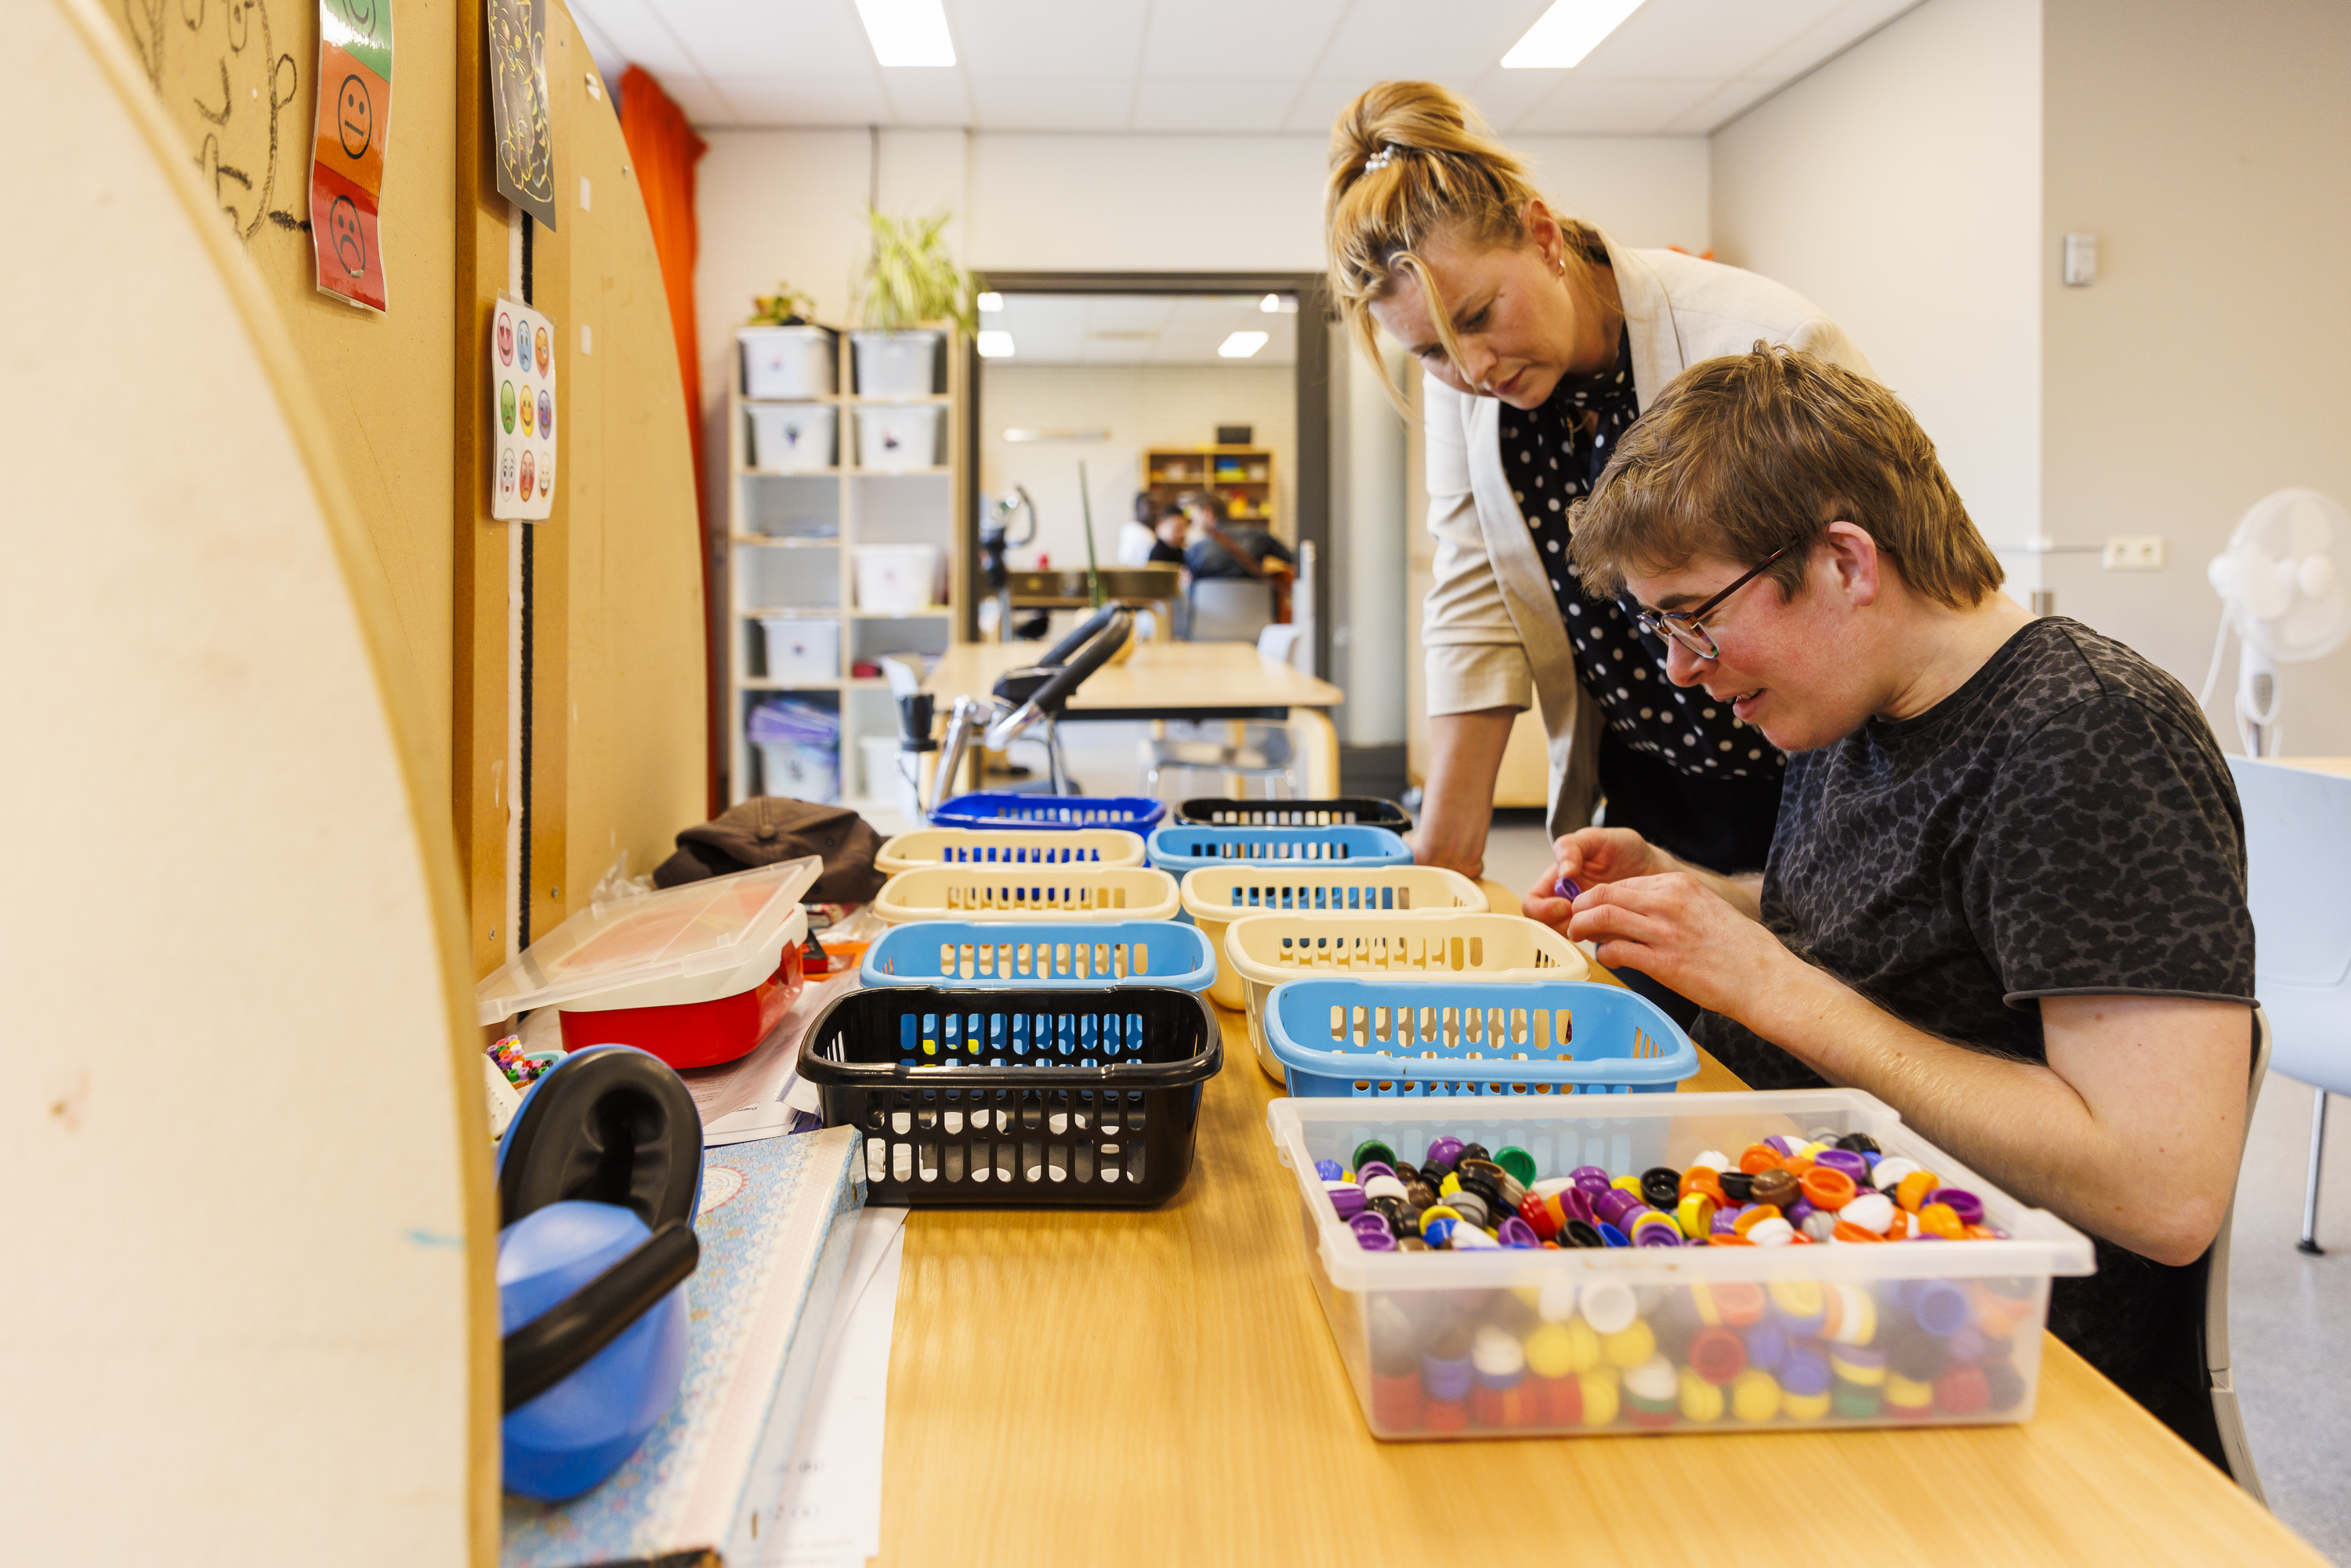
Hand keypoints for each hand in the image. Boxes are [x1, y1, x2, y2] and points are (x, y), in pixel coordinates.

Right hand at [1521, 828, 1668, 927]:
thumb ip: (1572, 847)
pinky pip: (1596, 942)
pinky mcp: (1604, 930)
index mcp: (1557, 881)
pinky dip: (1606, 935)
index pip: (1532, 904)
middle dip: (1565, 924)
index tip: (1564, 905)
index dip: (1542, 909)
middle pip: (1547, 927)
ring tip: (1610, 914)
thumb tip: (1563, 871)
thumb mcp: (1597, 838)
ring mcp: (1585, 918)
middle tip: (1588, 915)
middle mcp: (1567, 902)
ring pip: (1571, 937)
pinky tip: (1622, 921)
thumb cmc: (1625, 849)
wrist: (1656, 866)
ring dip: (1588, 930)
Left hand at [1565, 872, 1794, 1017]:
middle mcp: (1669, 903)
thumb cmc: (1742, 950)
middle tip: (1575, 920)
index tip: (1593, 908)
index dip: (1600, 896)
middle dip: (1582, 907)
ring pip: (1602, 917)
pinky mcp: (1662, 962)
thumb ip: (1673, 906)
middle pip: (1604, 894)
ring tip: (1579, 936)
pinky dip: (1603, 954)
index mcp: (1680, 886)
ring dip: (1582, 927)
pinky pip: (1615, 951)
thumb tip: (1640, 913)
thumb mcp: (1707, 909)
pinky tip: (1608, 959)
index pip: (1623, 883)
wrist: (1764, 979)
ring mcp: (1664, 932)